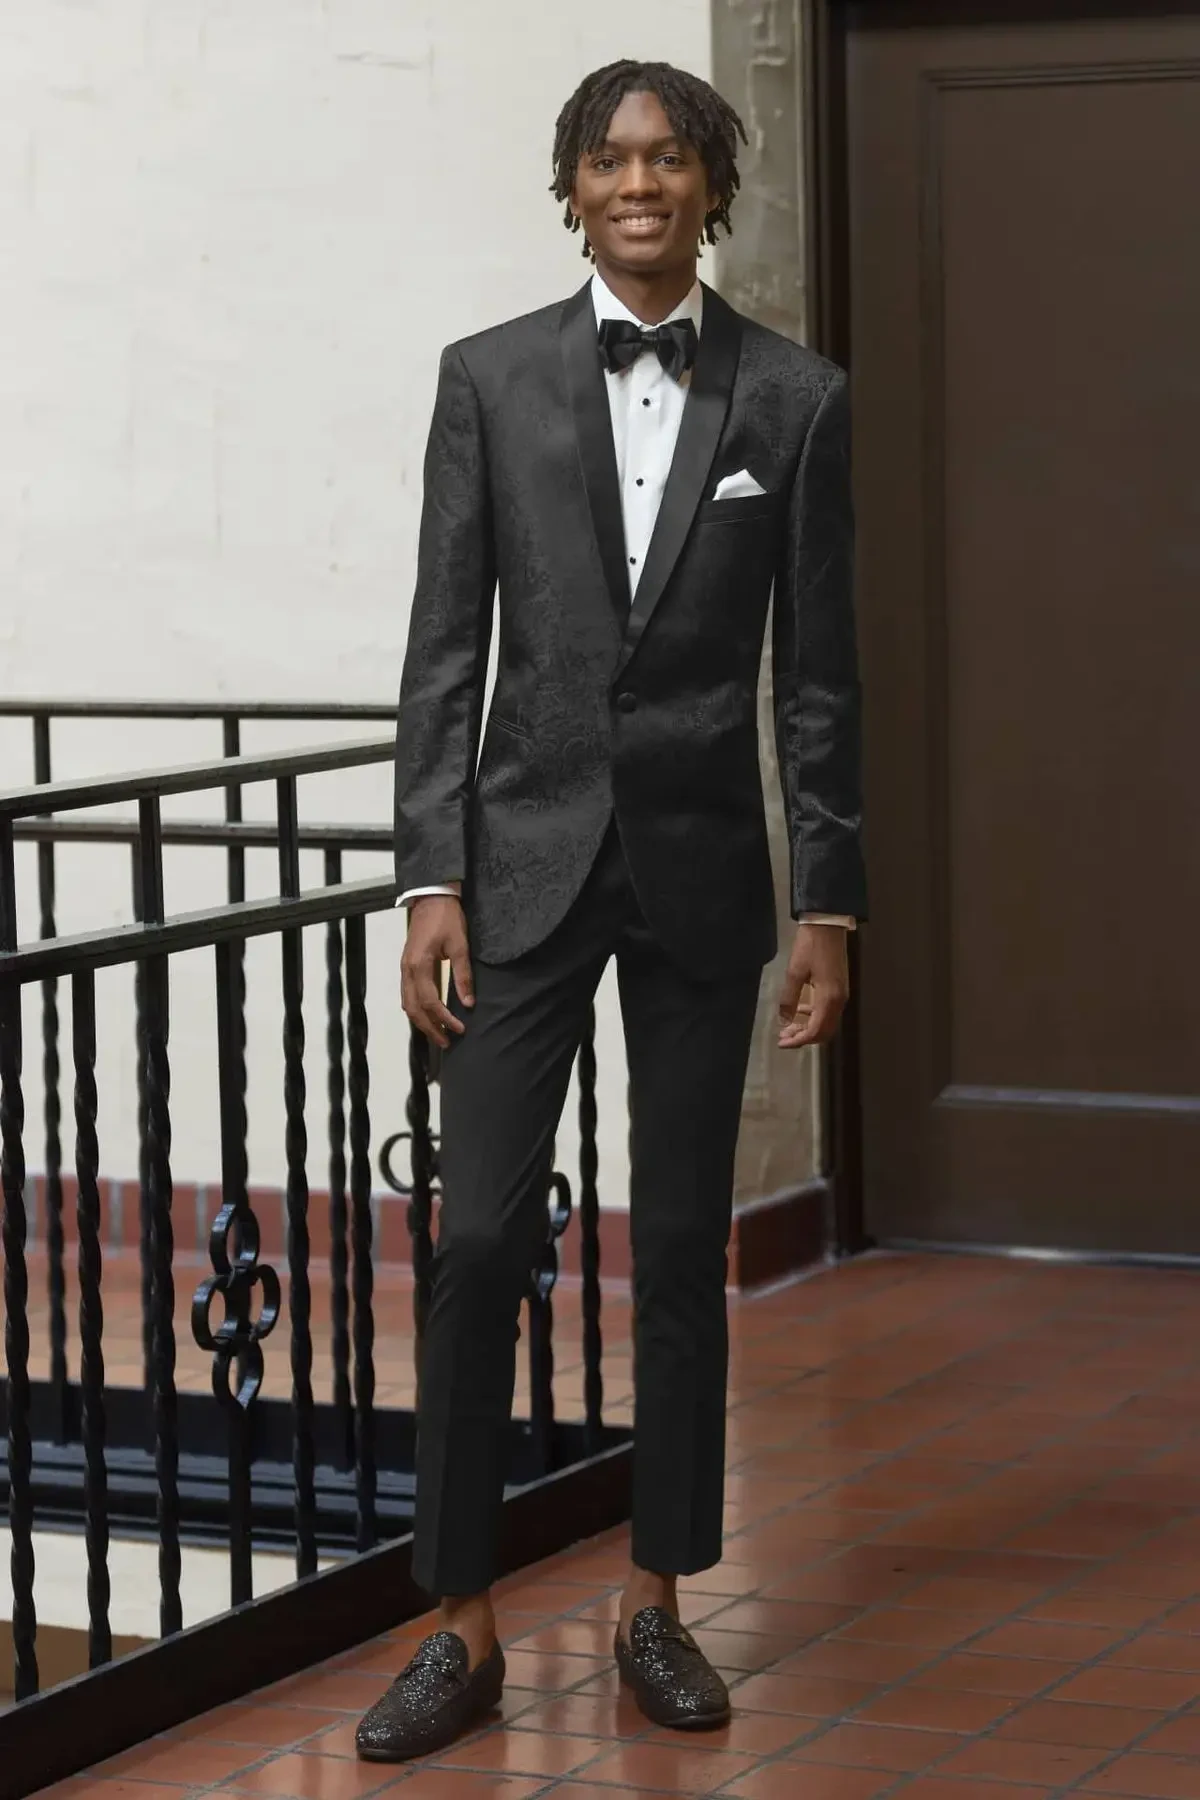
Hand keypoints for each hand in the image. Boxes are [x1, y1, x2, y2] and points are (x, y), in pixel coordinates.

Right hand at [400, 896, 473, 1048]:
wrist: (431, 898)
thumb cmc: (447, 919)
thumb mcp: (460, 945)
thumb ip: (463, 975)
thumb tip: (469, 1003)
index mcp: (419, 965)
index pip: (431, 1002)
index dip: (445, 1019)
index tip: (460, 1029)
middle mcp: (407, 970)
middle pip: (414, 1009)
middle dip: (430, 1028)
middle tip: (447, 1042)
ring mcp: (404, 968)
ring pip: (407, 1004)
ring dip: (422, 1022)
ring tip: (438, 1034)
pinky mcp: (407, 966)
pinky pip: (407, 995)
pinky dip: (416, 1009)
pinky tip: (428, 1016)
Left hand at [777, 923, 849, 1049]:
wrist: (827, 925)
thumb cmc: (810, 947)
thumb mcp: (794, 972)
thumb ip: (789, 999)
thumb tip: (784, 1022)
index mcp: (829, 998)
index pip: (816, 1030)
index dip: (799, 1040)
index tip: (782, 1042)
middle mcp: (839, 1001)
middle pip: (825, 1031)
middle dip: (804, 1038)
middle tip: (784, 1037)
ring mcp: (841, 994)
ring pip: (827, 1022)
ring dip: (809, 1028)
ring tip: (788, 1027)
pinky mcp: (840, 988)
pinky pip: (828, 1012)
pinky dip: (814, 1017)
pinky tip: (800, 1011)